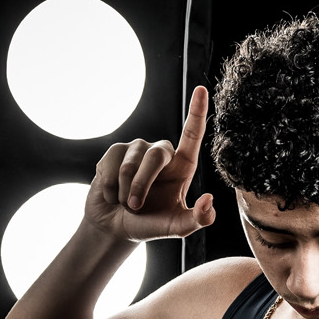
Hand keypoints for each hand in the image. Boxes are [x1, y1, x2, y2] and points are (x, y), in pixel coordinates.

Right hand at [86, 86, 216, 241]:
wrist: (116, 228)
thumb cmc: (150, 225)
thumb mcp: (176, 227)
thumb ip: (197, 219)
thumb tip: (208, 201)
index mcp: (183, 167)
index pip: (192, 135)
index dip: (197, 112)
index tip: (201, 90)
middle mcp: (162, 154)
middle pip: (156, 156)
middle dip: (142, 184)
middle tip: (134, 207)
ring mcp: (137, 151)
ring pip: (131, 162)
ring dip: (125, 189)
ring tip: (125, 203)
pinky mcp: (114, 153)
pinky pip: (111, 163)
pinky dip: (110, 186)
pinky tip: (112, 194)